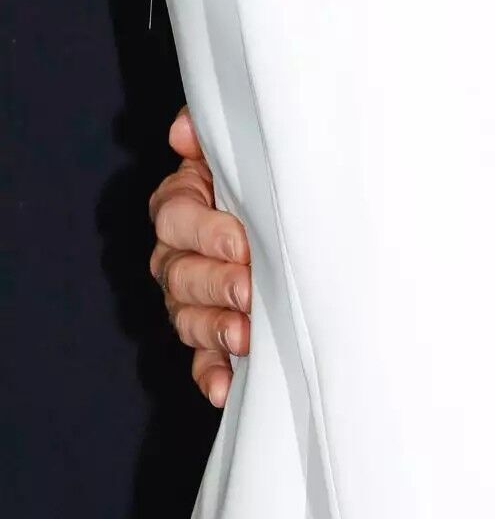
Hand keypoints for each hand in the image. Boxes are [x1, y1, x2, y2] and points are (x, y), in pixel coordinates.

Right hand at [148, 108, 251, 406]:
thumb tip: (183, 132)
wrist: (296, 216)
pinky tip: (224, 387)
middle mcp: (177, 253)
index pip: (175, 216)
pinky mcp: (209, 336)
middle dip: (216, 282)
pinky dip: (210, 374)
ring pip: (187, 317)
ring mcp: (189, 298)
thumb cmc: (266, 177)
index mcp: (182, 203)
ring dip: (215, 328)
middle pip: (179, 272)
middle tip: (249, 288)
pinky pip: (200, 359)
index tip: (242, 242)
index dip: (206, 231)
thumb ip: (212, 136)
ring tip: (245, 336)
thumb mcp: (245, 149)